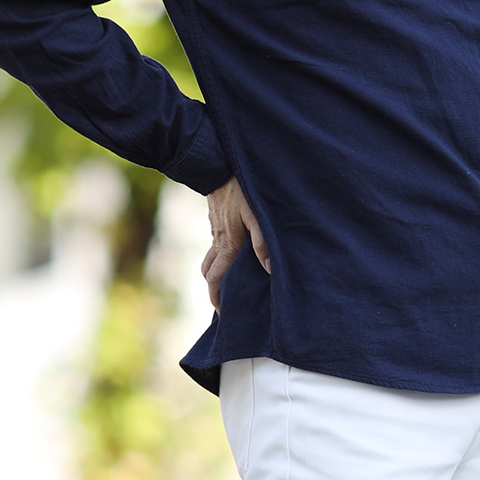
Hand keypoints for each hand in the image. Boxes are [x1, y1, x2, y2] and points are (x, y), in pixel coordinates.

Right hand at [202, 175, 269, 311]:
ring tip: (230, 278)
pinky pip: (216, 241)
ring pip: (211, 257)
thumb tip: (270, 270)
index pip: (217, 280)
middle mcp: (217, 240)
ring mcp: (215, 229)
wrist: (217, 164)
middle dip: (214, 289)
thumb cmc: (241, 189)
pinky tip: (235, 247)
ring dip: (216, 270)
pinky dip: (221, 251)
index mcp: (227, 245)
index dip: (218, 300)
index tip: (223, 315)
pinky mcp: (217, 218)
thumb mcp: (256, 214)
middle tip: (226, 301)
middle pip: (209, 272)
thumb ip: (262, 242)